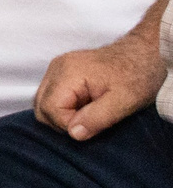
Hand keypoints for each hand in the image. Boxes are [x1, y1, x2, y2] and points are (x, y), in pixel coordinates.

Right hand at [34, 36, 167, 139]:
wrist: (145, 53)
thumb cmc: (138, 75)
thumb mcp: (124, 101)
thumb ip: (97, 118)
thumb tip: (73, 134)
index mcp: (68, 72)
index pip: (50, 109)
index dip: (69, 125)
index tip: (93, 126)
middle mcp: (56, 68)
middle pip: (41, 107)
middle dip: (63, 122)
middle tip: (90, 124)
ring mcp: (57, 68)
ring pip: (43, 103)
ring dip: (63, 116)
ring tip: (89, 114)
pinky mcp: (61, 72)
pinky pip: (51, 96)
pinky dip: (64, 108)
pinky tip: (85, 107)